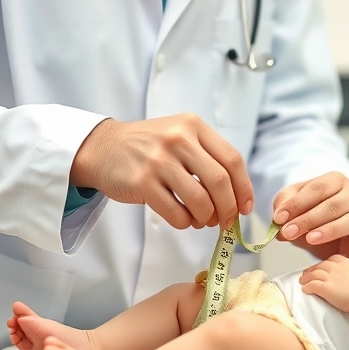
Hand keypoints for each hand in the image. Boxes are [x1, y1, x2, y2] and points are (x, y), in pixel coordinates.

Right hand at [70, 115, 252, 229]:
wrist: (103, 147)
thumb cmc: (149, 146)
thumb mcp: (181, 136)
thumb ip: (208, 157)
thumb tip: (236, 198)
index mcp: (193, 126)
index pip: (233, 160)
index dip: (244, 188)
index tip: (245, 208)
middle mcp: (178, 139)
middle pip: (220, 182)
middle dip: (228, 208)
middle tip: (225, 221)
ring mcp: (159, 161)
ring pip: (200, 201)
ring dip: (207, 218)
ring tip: (202, 220)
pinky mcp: (142, 182)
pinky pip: (176, 213)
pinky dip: (186, 223)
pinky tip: (184, 219)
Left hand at [272, 172, 348, 259]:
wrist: (329, 234)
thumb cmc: (312, 216)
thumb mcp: (294, 206)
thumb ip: (284, 205)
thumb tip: (280, 218)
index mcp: (335, 180)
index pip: (316, 189)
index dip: (297, 204)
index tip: (279, 219)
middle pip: (332, 205)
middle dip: (307, 220)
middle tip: (289, 233)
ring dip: (330, 230)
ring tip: (311, 240)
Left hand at [299, 255, 348, 312]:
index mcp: (347, 262)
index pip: (332, 259)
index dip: (325, 263)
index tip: (322, 267)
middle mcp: (337, 267)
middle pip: (320, 266)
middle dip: (312, 270)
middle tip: (307, 274)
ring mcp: (330, 277)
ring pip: (313, 274)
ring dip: (306, 278)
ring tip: (302, 282)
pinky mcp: (325, 288)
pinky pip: (312, 285)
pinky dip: (307, 287)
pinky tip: (305, 290)